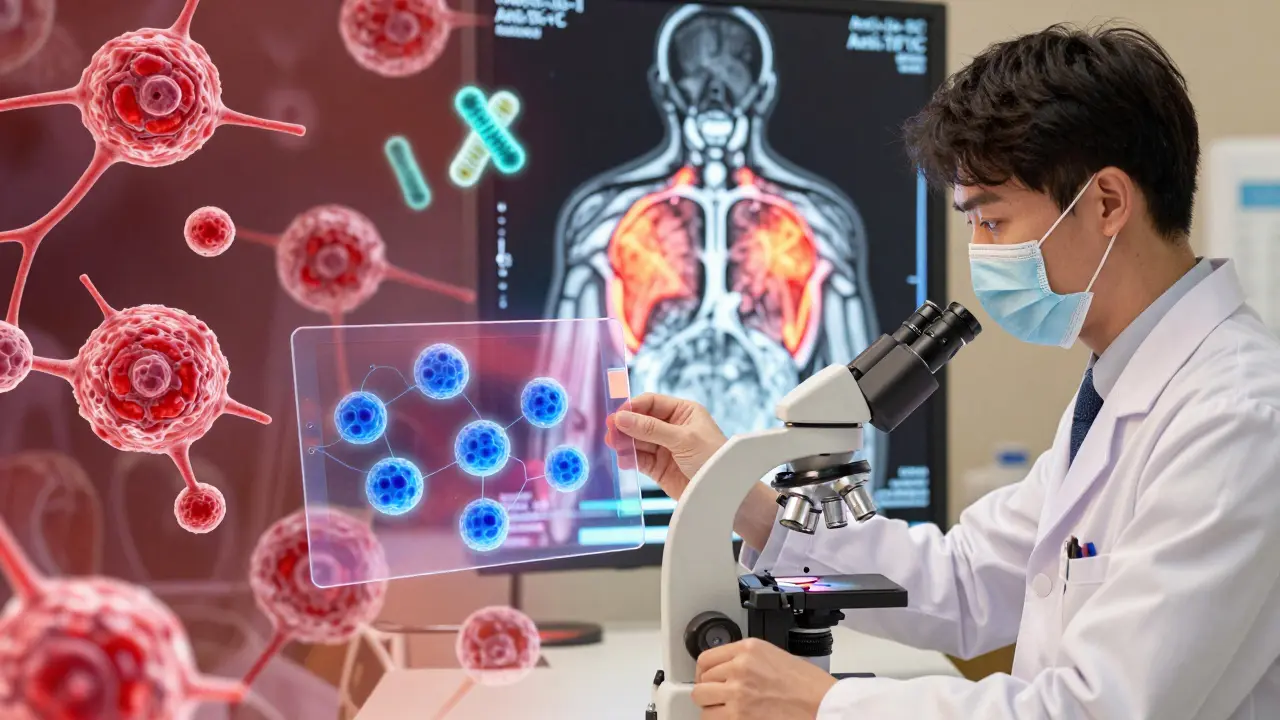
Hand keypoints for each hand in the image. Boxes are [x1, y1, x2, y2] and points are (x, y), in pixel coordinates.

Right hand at [605, 393, 726, 500]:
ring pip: (638, 440)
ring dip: (625, 442)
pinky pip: (639, 459)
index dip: (633, 407)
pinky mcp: (659, 467)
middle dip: (626, 426)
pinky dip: (629, 458)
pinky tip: (623, 459)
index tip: (618, 415)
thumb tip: (622, 418)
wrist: (723, 492)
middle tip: (610, 430)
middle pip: (641, 421)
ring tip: (613, 445)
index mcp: (683, 412)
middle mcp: (672, 427)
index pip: (652, 403)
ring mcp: (664, 447)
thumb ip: (651, 428)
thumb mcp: (682, 438)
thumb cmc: (713, 457)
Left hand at [693, 638, 837, 719]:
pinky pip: (713, 719)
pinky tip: (733, 718)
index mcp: (748, 649)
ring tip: (727, 711)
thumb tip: (725, 671)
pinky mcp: (739, 717)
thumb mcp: (774, 656)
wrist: (824, 704)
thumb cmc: (808, 685)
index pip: (705, 659)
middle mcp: (739, 668)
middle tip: (720, 699)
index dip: (704, 673)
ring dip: (713, 709)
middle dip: (709, 692)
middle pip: (701, 682)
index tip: (707, 680)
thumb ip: (746, 660)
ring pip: (703, 702)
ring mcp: (737, 693)